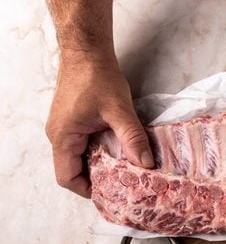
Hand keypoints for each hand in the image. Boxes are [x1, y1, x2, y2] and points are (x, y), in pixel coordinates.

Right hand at [45, 53, 153, 197]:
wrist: (87, 51)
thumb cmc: (96, 76)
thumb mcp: (119, 110)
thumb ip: (132, 138)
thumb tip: (147, 164)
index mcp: (63, 137)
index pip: (68, 178)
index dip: (88, 190)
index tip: (113, 193)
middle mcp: (60, 136)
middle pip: (74, 170)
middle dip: (98, 179)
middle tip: (125, 184)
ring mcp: (66, 129)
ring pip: (81, 158)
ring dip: (102, 165)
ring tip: (126, 170)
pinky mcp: (75, 122)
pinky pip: (85, 145)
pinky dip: (102, 151)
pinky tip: (122, 151)